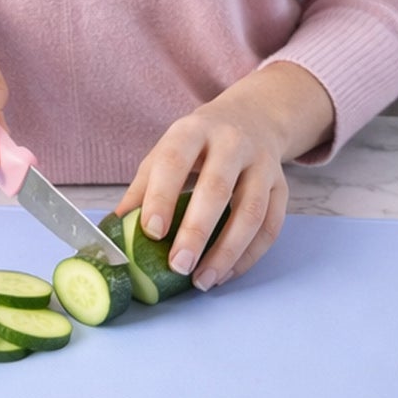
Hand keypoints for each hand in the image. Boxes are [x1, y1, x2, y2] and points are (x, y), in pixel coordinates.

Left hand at [114, 62, 332, 289]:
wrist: (254, 117)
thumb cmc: (201, 142)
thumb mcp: (168, 149)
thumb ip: (144, 187)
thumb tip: (115, 228)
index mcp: (193, 130)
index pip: (175, 161)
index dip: (161, 197)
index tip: (151, 233)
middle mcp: (231, 142)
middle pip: (216, 188)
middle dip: (196, 231)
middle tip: (177, 265)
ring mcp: (262, 164)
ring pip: (250, 211)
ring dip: (227, 252)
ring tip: (202, 280)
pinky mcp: (282, 186)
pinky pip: (270, 226)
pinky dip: (249, 255)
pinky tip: (226, 273)